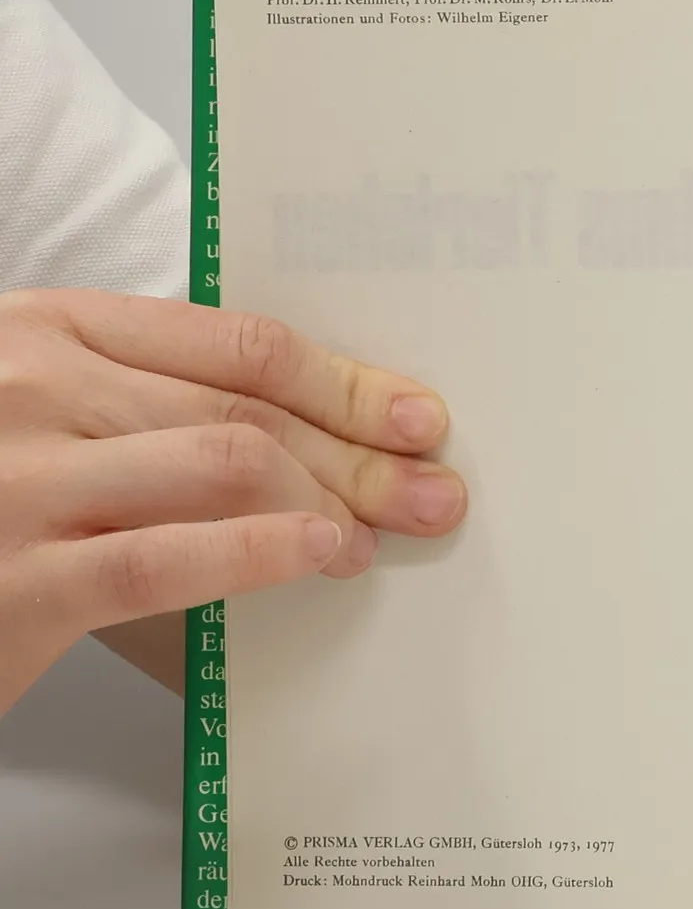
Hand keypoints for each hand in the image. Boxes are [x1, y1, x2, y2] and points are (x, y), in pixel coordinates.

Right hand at [0, 290, 465, 715]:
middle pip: (249, 409)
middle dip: (361, 452)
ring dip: (330, 501)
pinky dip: (263, 553)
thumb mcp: (40, 408)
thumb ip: (148, 399)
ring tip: (378, 533)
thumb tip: (312, 430)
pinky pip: (169, 557)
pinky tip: (319, 557)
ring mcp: (21, 480)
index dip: (345, 382)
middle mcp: (34, 387)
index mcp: (49, 328)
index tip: (415, 414)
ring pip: (228, 466)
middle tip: (435, 489)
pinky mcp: (21, 580)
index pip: (238, 343)